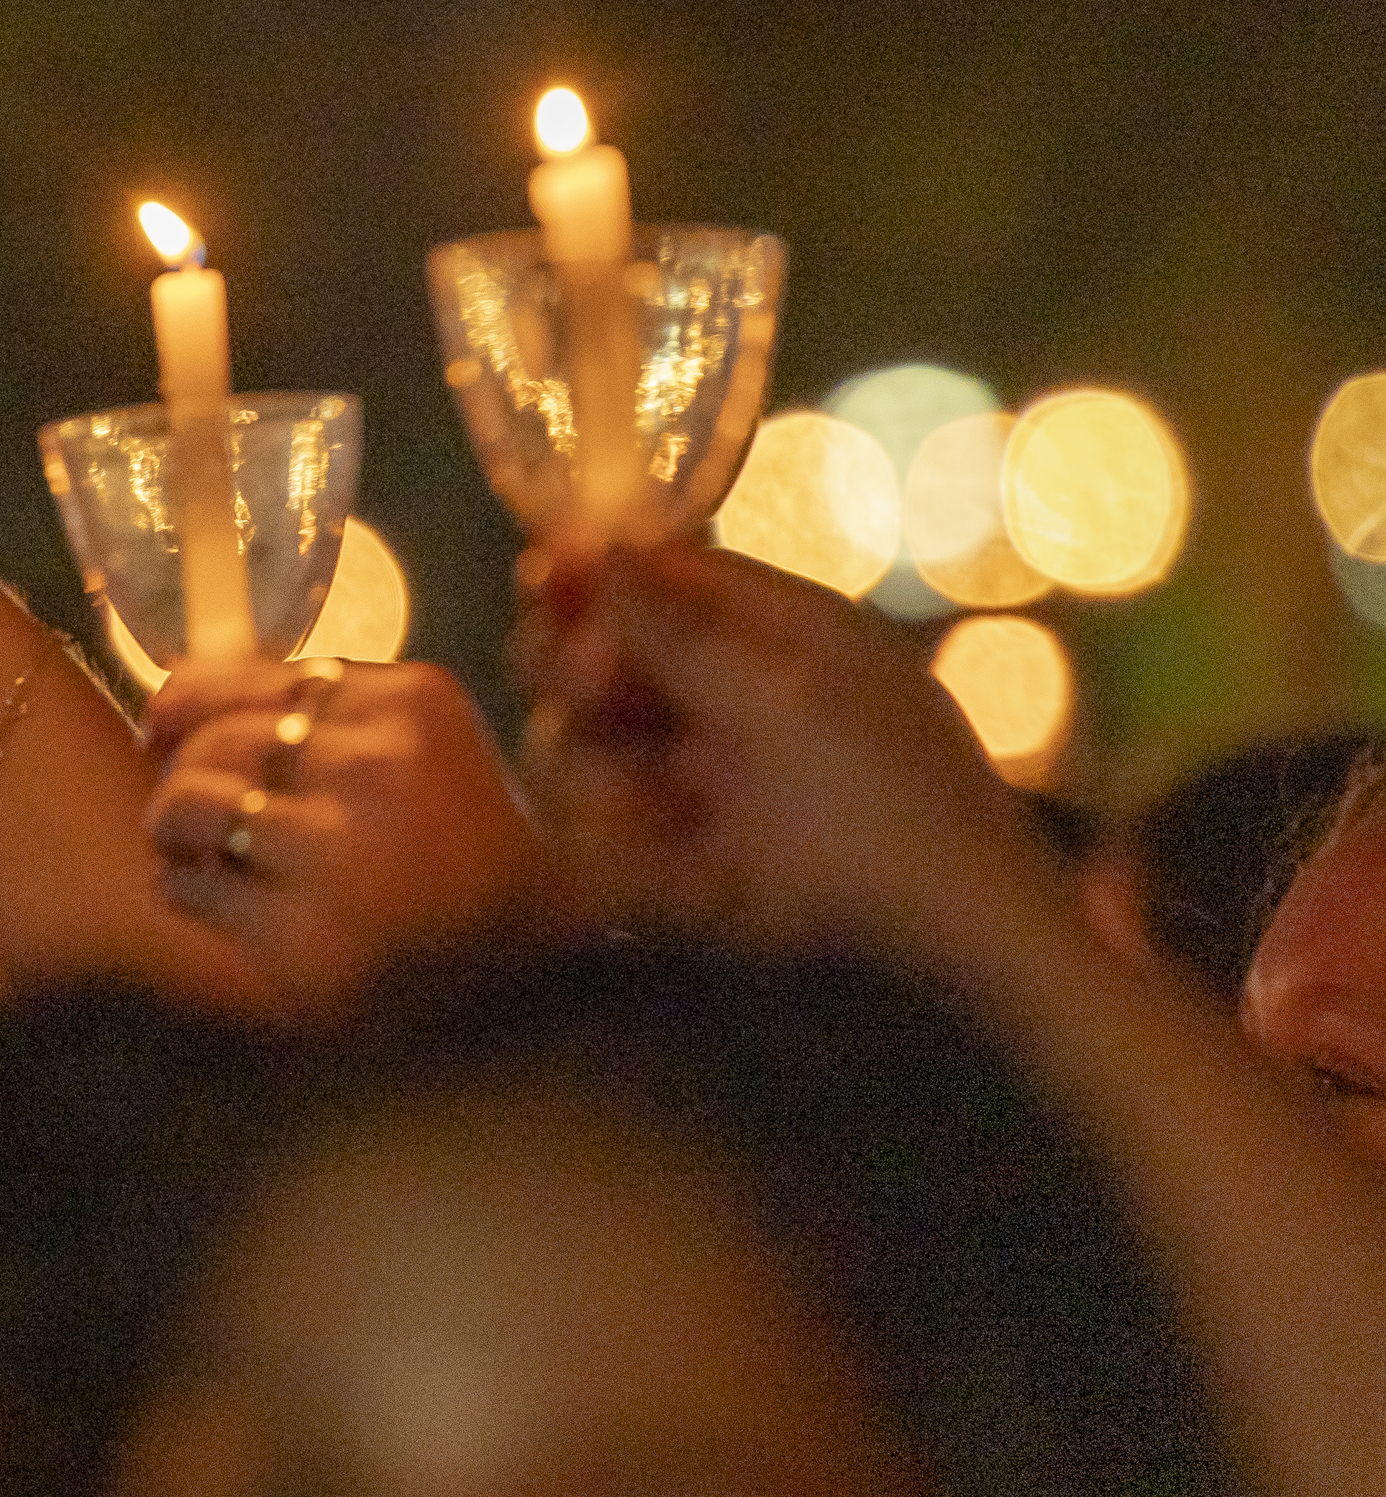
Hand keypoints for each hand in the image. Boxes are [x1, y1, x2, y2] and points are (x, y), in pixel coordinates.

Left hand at [144, 657, 544, 1005]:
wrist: (531, 992)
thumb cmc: (468, 870)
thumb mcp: (427, 757)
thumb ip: (327, 717)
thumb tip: (173, 702)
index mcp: (414, 705)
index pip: (259, 677)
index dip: (192, 701)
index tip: (164, 726)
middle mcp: (377, 765)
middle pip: (216, 738)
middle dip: (181, 772)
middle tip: (188, 811)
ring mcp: (339, 852)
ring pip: (188, 802)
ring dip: (172, 828)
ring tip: (191, 851)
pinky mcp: (301, 937)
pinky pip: (188, 884)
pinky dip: (184, 890)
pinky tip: (219, 905)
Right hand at [516, 543, 1056, 944]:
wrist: (962, 950)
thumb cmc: (873, 807)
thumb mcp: (770, 698)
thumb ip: (671, 627)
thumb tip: (594, 546)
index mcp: (784, 633)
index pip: (669, 573)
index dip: (597, 577)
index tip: (534, 589)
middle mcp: (748, 694)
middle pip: (622, 657)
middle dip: (583, 677)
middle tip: (579, 704)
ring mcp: (729, 781)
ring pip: (608, 748)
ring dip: (596, 768)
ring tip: (624, 807)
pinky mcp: (709, 862)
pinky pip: (626, 833)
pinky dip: (620, 842)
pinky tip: (643, 860)